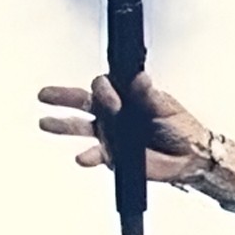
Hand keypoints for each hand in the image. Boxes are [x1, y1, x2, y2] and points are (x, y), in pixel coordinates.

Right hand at [34, 69, 213, 181]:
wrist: (191, 157)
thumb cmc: (180, 127)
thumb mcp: (165, 106)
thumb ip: (148, 94)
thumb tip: (139, 77)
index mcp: (124, 95)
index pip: (102, 85)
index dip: (103, 90)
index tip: (112, 101)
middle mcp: (112, 112)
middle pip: (82, 101)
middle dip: (62, 97)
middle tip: (44, 95)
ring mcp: (109, 133)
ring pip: (80, 126)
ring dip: (62, 125)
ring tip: (44, 123)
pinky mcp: (113, 155)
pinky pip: (95, 154)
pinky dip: (88, 156)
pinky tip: (82, 157)